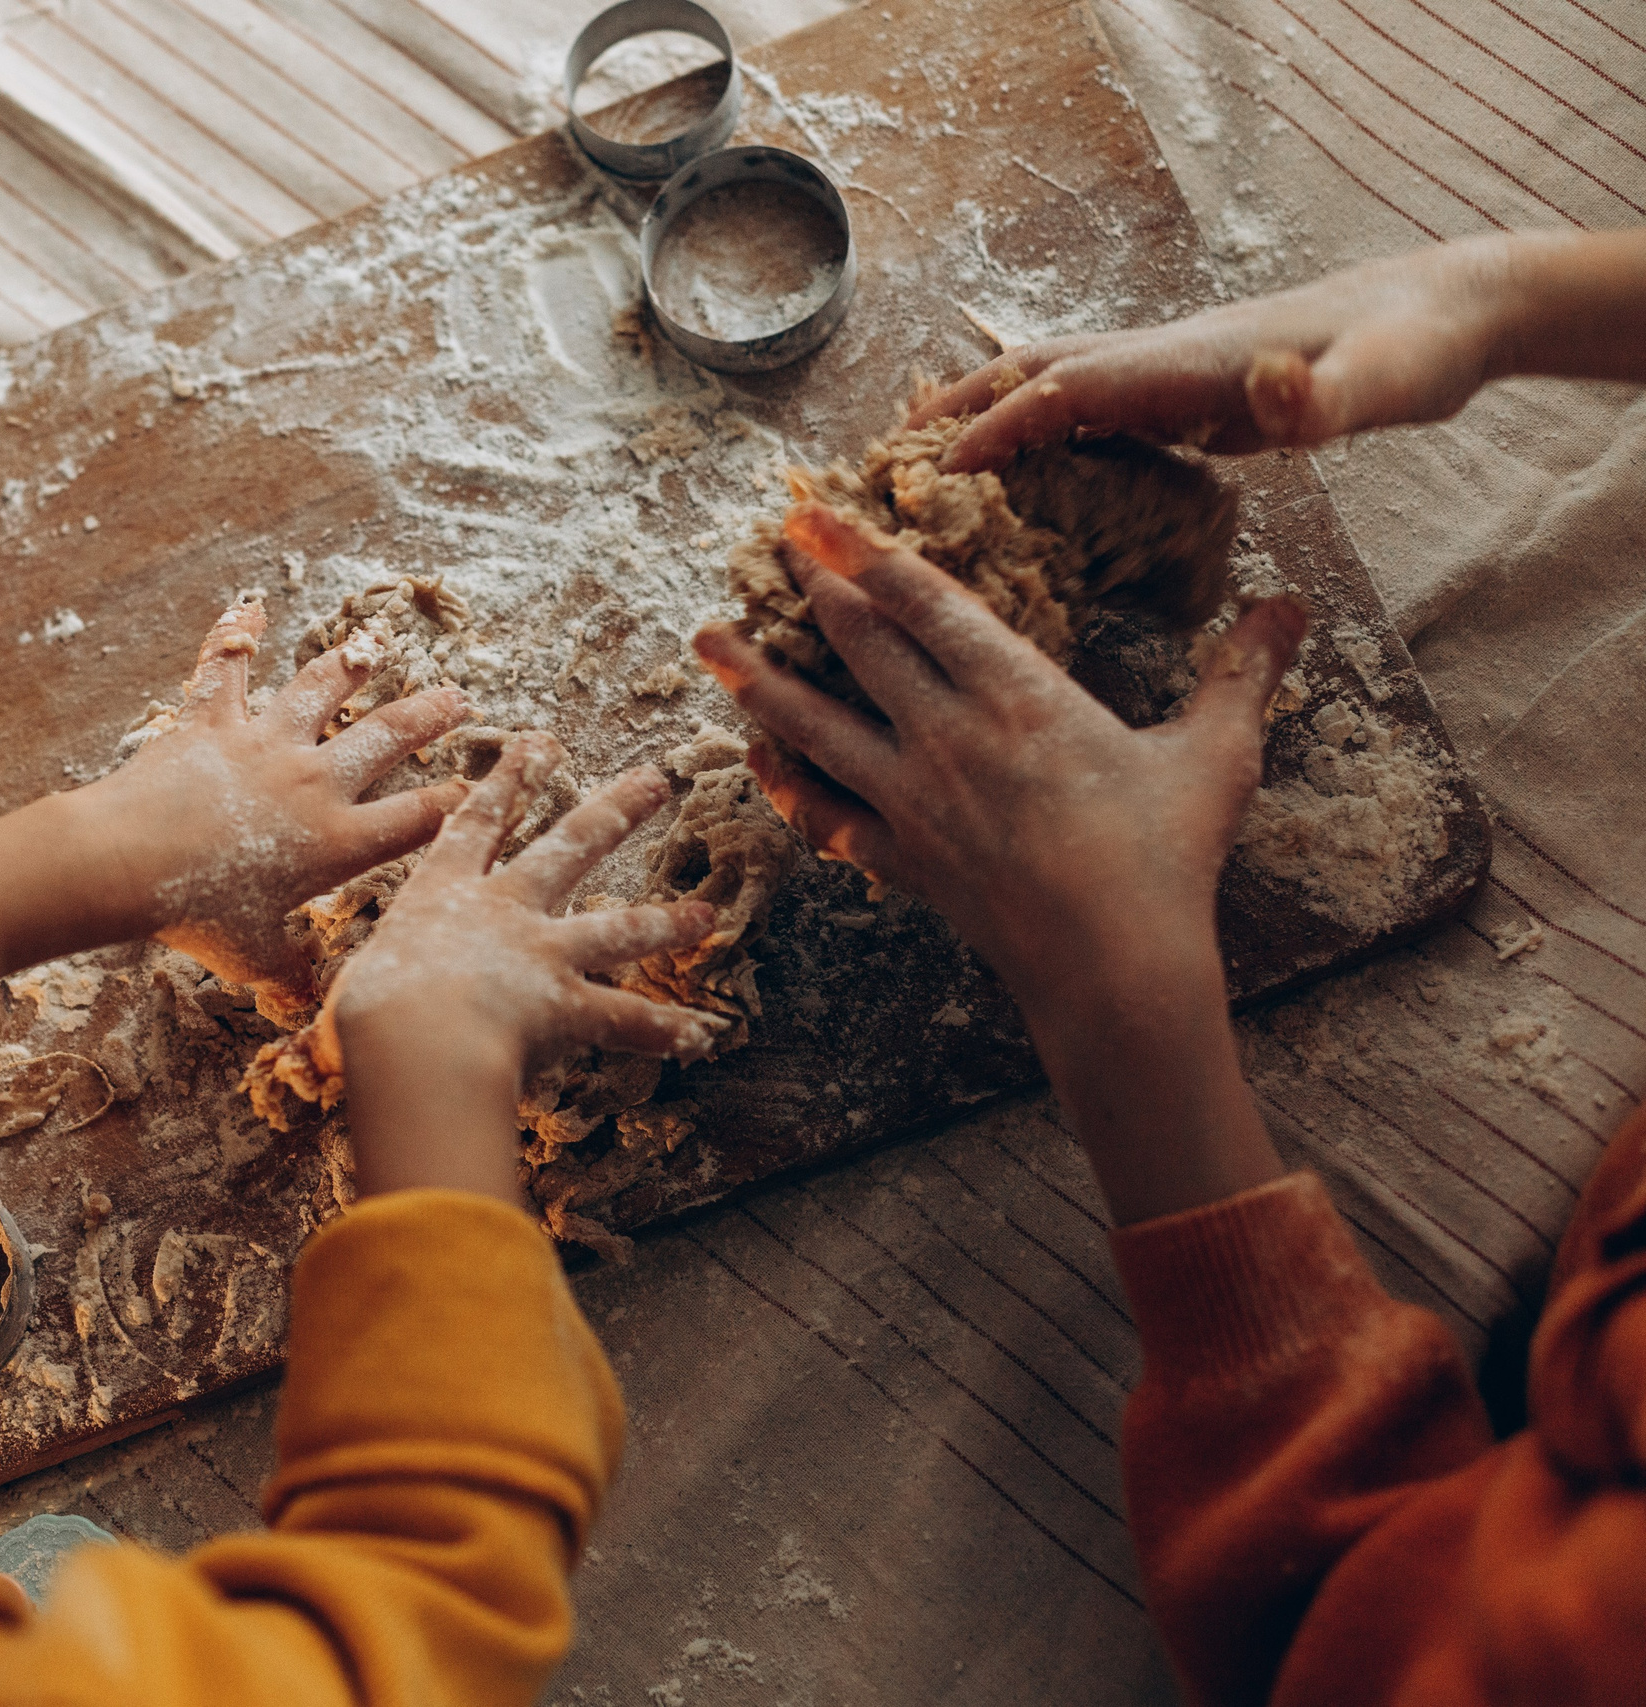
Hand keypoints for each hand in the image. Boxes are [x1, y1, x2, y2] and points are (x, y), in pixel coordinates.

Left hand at [0, 598, 472, 994]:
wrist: (128, 864)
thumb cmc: (195, 917)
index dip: (455, 804)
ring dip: (352, 665)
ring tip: (375, 645)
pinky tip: (249, 602)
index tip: (481, 791)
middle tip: (458, 699)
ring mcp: (264, 745)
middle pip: (386, 739)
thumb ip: (288, 972)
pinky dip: (236, 633)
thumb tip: (306, 1003)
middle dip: (427, 716)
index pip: (416, 820)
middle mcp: (313, 782)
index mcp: (337, 843)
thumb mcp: (253, 958)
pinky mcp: (212, 724)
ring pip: (320, 691)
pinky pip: (228, 669)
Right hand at [327, 733, 723, 1204]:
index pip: (475, 824)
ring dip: (664, 924)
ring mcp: (541, 952)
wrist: (410, 1038)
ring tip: (704, 916)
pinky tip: (703, 1037)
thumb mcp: (349, 989)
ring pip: (615, 928)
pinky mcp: (566, 1005)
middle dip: (614, 811)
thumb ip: (357, 995)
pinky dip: (663, 1030)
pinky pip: (623, 1020)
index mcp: (441, 893)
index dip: (506, 782)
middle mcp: (501, 910)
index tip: (535, 746)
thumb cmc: (367, 1013)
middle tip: (655, 779)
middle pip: (568, 847)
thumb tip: (323, 1032)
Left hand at [693, 505, 1300, 1222]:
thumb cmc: (1165, 861)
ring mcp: (912, 800)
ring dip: (754, 677)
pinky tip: (750, 755)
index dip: (869, 552)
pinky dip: (780, 780)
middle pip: (858, 645)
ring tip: (704, 638)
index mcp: (1018, 696)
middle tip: (766, 539)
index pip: (926, 604)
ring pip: (812, 723)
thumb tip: (1294, 604)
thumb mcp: (1215, 758)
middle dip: (809, 587)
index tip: (822, 514)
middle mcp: (948, 737)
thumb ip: (1243, 674)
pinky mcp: (899, 857)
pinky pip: (821, 811)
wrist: (1113, 971)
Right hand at [920, 237, 1514, 472]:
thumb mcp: (1384, 385)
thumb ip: (1325, 397)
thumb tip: (1272, 386)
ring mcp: (1169, 372)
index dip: (996, 428)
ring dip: (981, 412)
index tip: (937, 475)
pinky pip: (1083, 408)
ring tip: (919, 458)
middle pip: (1033, 371)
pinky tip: (1013, 466)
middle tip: (883, 461)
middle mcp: (1163, 357)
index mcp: (1188, 361)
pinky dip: (1028, 426)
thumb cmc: (1412, 350)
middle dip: (955, 412)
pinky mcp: (1184, 393)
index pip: (1065, 388)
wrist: (1443, 311)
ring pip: (1050, 382)